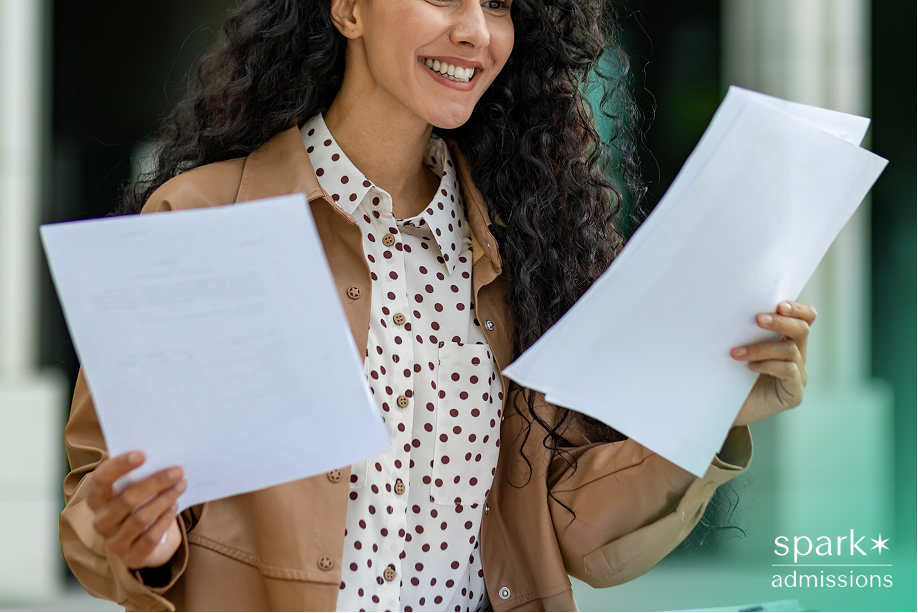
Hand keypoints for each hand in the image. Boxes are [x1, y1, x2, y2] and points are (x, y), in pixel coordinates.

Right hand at [85, 451, 185, 568]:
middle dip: (156, 482)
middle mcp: (100, 521)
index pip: (101, 479)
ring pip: (141, 517)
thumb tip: (159, 452)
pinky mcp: (131, 556)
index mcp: (96, 499)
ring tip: (181, 486)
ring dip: (165, 499)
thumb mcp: (133, 488)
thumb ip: (138, 473)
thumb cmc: (139, 504)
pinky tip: (175, 506)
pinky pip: (150, 537)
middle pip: (127, 498)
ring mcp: (114, 541)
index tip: (143, 454)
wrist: (143, 541)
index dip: (120, 466)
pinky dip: (165, 520)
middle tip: (178, 470)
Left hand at [730, 301, 816, 426]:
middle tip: (757, 318)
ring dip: (761, 348)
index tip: (779, 304)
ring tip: (736, 352)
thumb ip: (746, 331)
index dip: (798, 309)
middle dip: (780, 322)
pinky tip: (750, 367)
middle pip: (802, 330)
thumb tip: (736, 306)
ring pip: (790, 351)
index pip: (806, 318)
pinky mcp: (793, 394)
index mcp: (787, 341)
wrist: (722, 410)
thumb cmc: (728, 375)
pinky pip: (789, 372)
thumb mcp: (738, 348)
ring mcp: (797, 376)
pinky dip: (769, 366)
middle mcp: (796, 357)